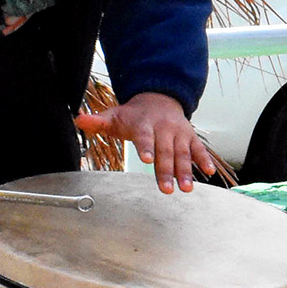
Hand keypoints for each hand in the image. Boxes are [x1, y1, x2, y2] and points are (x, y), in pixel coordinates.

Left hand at [77, 91, 222, 192]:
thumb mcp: (114, 116)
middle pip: (165, 151)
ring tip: (186, 188)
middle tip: (166, 189)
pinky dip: (204, 160)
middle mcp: (163, 128)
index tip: (146, 160)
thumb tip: (78, 120)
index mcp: (144, 123)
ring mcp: (178, 133)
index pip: (144, 137)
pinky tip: (207, 172)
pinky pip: (198, 149)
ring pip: (183, 153)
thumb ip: (97, 122)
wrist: (159, 98)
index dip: (145, 147)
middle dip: (166, 170)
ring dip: (185, 171)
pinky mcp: (190, 137)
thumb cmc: (134, 114)